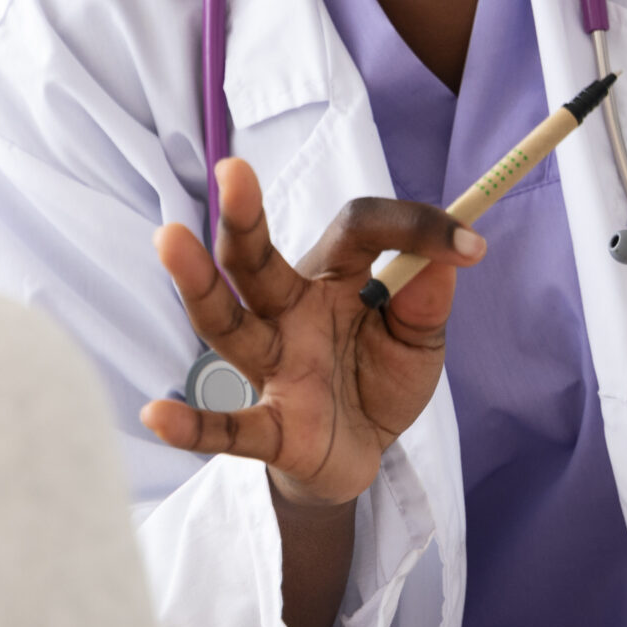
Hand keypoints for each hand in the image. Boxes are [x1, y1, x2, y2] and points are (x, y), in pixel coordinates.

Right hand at [141, 157, 485, 508]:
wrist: (359, 456)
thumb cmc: (377, 380)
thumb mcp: (419, 340)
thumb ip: (428, 303)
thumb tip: (447, 259)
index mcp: (332, 279)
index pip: (358, 229)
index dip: (412, 226)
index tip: (470, 243)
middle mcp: (289, 313)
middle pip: (257, 259)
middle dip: (244, 216)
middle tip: (232, 169)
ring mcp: (273, 368)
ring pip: (229, 324)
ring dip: (200, 285)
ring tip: (169, 238)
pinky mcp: (271, 429)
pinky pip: (229, 429)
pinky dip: (194, 425)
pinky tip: (156, 415)